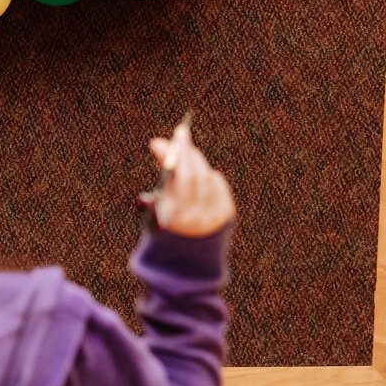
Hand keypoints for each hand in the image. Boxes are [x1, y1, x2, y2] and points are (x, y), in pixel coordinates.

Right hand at [144, 118, 234, 237]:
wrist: (187, 250)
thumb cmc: (167, 216)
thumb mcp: (159, 196)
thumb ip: (163, 172)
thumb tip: (159, 143)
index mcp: (176, 215)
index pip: (183, 177)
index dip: (178, 155)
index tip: (171, 137)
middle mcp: (197, 217)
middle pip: (197, 174)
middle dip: (188, 152)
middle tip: (181, 135)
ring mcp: (214, 216)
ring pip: (207, 177)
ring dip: (196, 164)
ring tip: (186, 158)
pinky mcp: (226, 213)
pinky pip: (218, 184)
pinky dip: (208, 176)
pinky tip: (200, 176)